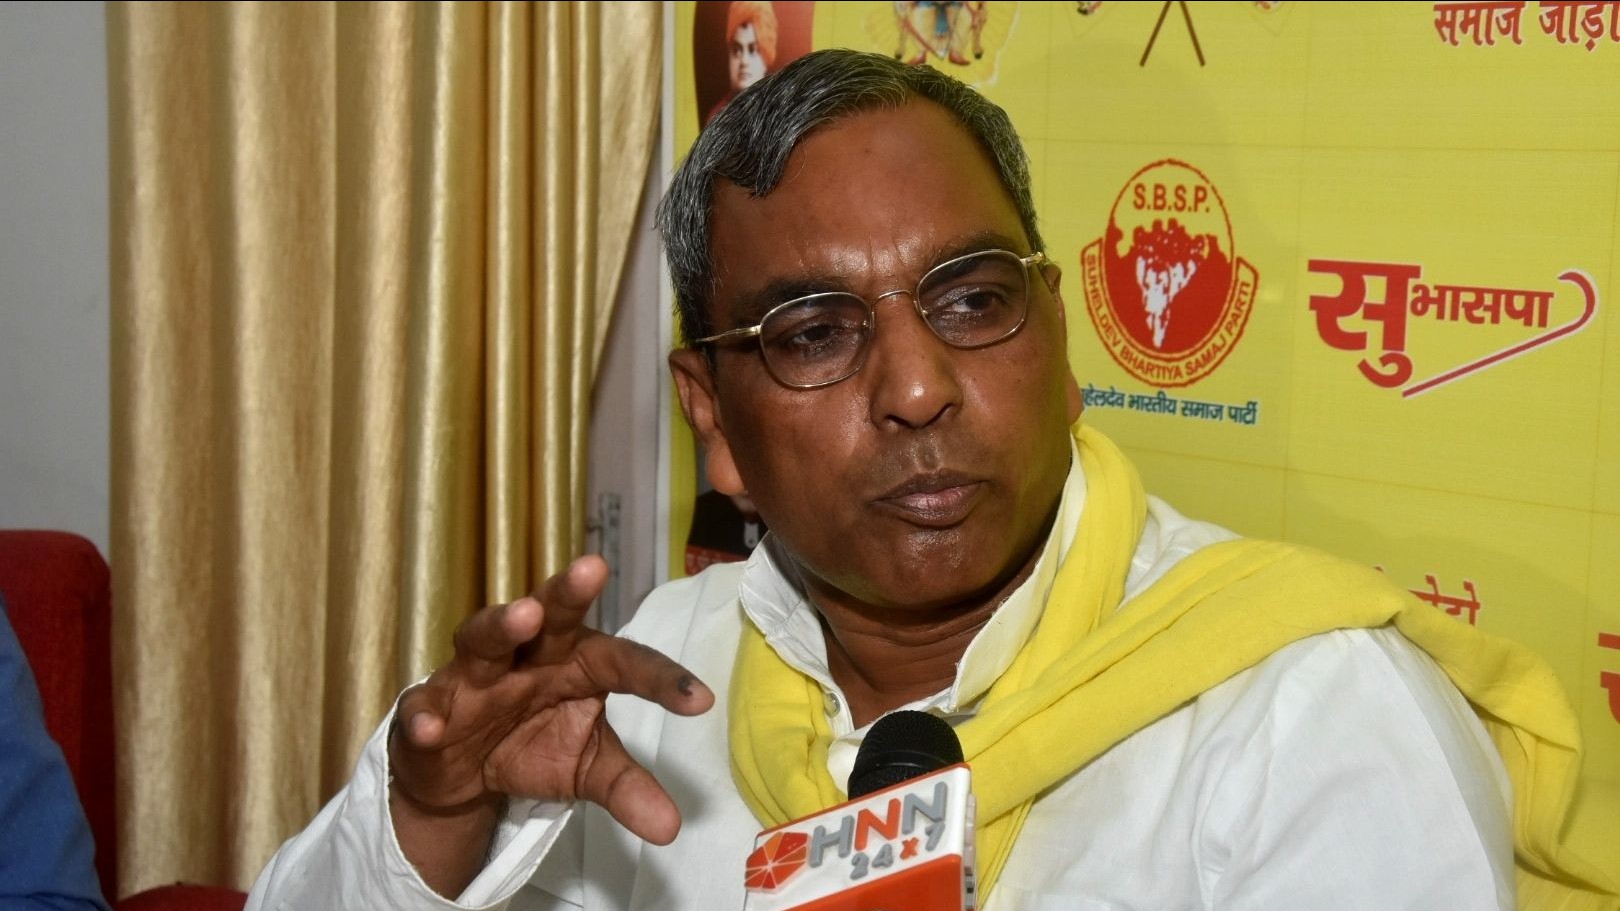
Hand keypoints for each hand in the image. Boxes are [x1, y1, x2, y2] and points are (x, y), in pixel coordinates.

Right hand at [387, 555, 713, 895]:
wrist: (463, 773)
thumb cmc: (535, 745)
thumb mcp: (587, 769)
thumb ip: (626, 788)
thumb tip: (671, 827)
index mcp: (577, 662)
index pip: (625, 662)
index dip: (661, 679)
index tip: (699, 700)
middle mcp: (528, 657)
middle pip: (551, 615)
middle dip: (568, 592)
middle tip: (593, 569)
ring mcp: (475, 676)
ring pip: (484, 639)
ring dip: (501, 626)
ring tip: (523, 615)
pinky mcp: (430, 706)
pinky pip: (423, 707)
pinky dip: (424, 717)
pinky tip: (431, 728)